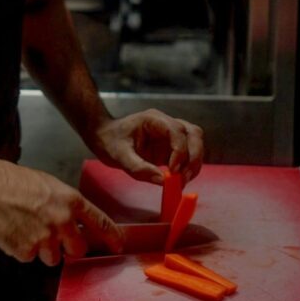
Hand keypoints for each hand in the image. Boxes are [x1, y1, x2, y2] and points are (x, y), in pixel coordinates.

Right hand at [0, 160, 122, 265]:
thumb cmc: (17, 181)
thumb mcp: (50, 186)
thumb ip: (65, 206)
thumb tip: (72, 224)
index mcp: (71, 201)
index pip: (100, 222)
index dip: (111, 236)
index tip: (118, 246)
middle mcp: (62, 221)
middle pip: (78, 250)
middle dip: (69, 248)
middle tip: (55, 237)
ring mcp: (45, 238)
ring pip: (53, 259)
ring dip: (44, 250)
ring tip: (28, 230)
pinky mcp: (26, 250)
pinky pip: (30, 258)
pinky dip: (23, 250)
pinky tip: (15, 232)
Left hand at [87, 109, 203, 185]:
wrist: (104, 137)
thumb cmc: (109, 141)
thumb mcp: (119, 156)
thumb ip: (139, 168)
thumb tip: (162, 181)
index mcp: (153, 119)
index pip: (177, 131)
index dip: (179, 151)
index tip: (172, 171)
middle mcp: (166, 124)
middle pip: (193, 134)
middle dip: (193, 157)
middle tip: (183, 178)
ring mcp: (170, 134)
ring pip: (195, 142)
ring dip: (194, 162)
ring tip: (182, 181)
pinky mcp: (171, 146)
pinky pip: (189, 154)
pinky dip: (189, 167)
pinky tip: (179, 180)